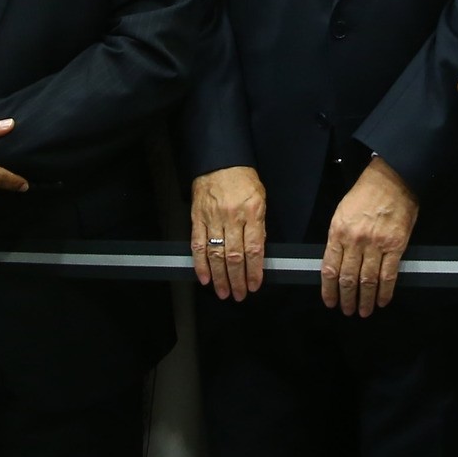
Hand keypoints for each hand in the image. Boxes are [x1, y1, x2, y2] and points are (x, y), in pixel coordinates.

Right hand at [190, 165, 266, 300]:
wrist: (220, 161)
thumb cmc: (243, 179)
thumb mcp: (260, 199)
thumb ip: (259, 225)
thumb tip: (257, 253)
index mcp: (252, 212)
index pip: (254, 248)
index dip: (254, 270)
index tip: (254, 285)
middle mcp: (232, 217)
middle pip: (235, 256)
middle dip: (237, 279)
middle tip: (239, 295)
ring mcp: (213, 218)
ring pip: (216, 254)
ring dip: (220, 277)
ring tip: (224, 292)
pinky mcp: (197, 218)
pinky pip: (198, 245)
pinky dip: (200, 264)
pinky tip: (204, 278)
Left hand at [321, 157, 417, 316]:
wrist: (391, 180)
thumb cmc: (365, 194)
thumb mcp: (342, 212)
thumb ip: (338, 238)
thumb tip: (337, 263)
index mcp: (338, 232)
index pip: (329, 268)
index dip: (329, 290)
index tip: (330, 302)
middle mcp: (355, 240)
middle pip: (348, 278)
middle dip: (346, 298)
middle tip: (347, 311)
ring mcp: (376, 244)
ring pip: (368, 280)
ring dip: (365, 299)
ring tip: (364, 311)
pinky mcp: (396, 246)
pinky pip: (389, 274)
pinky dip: (385, 291)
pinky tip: (382, 301)